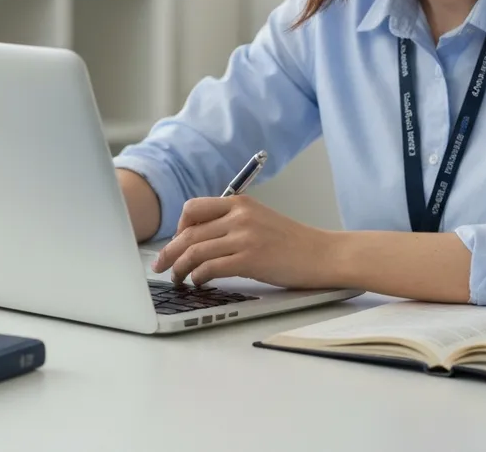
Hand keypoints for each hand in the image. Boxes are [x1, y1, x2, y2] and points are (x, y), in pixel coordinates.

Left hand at [150, 195, 337, 288]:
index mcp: (239, 203)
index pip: (192, 208)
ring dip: (179, 268)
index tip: (176, 243)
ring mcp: (244, 237)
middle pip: (188, 232)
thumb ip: (231, 223)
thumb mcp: (260, 220)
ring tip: (177, 279)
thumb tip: (198, 240)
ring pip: (194, 251)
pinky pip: (209, 268)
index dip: (178, 227)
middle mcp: (239, 216)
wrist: (325, 254)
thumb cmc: (293, 242)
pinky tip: (198, 283)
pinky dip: (197, 277)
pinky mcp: (249, 259)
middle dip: (169, 252)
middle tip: (160, 266)